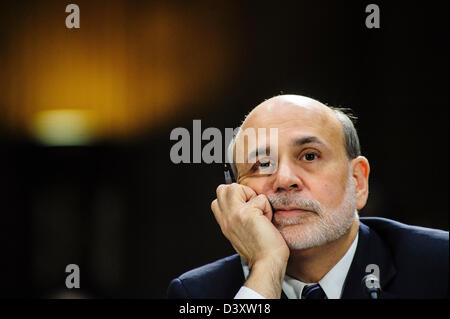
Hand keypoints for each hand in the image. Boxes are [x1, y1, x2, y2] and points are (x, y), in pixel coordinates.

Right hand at [211, 183, 289, 297]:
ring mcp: (233, 215)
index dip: (234, 198)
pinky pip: (260, 198)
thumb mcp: (240, 232)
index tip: (247, 211)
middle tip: (252, 208)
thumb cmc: (260, 250)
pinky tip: (266, 221)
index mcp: (224, 223)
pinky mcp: (246, 213)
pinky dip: (267, 208)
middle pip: (223, 189)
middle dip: (240, 192)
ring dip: (251, 196)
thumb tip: (245, 201)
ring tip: (258, 212)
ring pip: (236, 187)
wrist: (267, 262)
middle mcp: (225, 218)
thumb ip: (236, 217)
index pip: (218, 198)